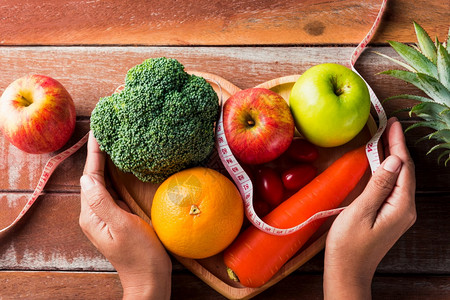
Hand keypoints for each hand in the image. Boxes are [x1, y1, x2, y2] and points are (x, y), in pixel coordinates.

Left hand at [79, 132, 170, 299]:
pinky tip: (120, 165)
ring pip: (102, 182)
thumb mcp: (121, 226)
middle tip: (105, 129)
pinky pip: (112, 189)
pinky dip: (114, 174)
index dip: (95, 153)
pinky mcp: (117, 216)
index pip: (91, 177)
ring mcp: (105, 215)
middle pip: (94, 177)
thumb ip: (102, 202)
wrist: (149, 278)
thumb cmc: (139, 254)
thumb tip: (87, 177)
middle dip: (98, 153)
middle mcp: (94, 212)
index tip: (98, 131)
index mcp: (92, 214)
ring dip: (105, 161)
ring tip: (110, 140)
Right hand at [323, 117, 415, 298]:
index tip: (392, 124)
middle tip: (388, 125)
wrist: (347, 272)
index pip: (404, 167)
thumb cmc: (349, 245)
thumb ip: (378, 186)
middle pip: (405, 171)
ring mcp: (399, 213)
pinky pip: (393, 187)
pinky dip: (388, 170)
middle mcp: (405, 209)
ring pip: (400, 178)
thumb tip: (392, 160)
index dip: (398, 144)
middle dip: (398, 147)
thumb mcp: (360, 212)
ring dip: (393, 157)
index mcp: (401, 207)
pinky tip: (380, 164)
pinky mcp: (390, 216)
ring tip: (385, 138)